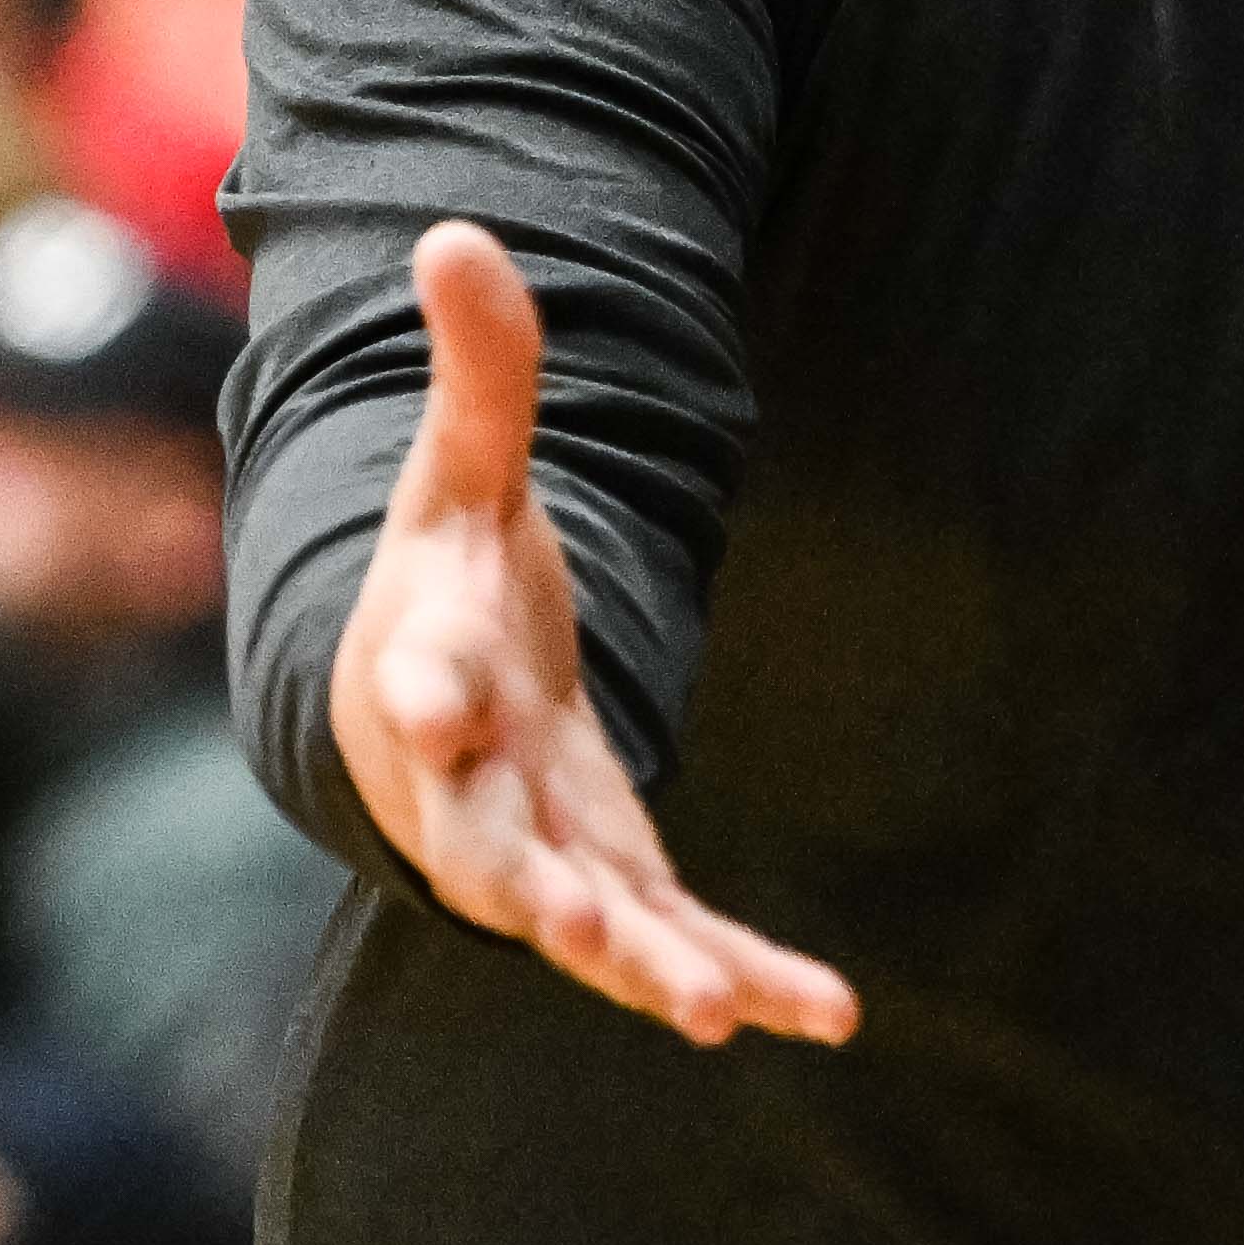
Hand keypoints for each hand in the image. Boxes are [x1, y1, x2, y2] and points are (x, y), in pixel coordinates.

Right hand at [330, 223, 854, 1048]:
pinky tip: (830, 1014)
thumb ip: (479, 373)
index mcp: (427, 671)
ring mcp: (539, 852)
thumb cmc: (447, 584)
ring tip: (722, 1011)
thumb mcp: (462, 476)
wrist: (436, 704)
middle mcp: (470, 787)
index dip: (421, 688)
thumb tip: (457, 230)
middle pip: (485, 851)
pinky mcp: (611, 887)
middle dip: (530, 890)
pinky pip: (675, 941)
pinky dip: (749, 977)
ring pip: (584, 925)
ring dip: (649, 966)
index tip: (433, 699)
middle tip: (573, 928)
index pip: (414, 680)